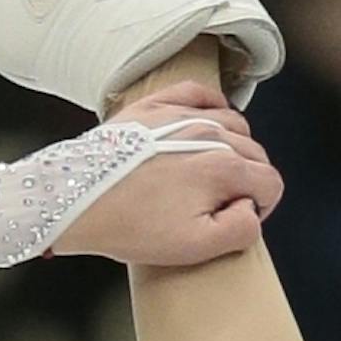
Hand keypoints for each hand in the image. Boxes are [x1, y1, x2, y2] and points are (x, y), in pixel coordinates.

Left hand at [51, 81, 284, 265]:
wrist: (71, 203)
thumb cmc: (128, 227)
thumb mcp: (194, 246)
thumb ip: (241, 229)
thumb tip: (251, 208)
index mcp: (224, 168)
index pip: (269, 182)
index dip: (260, 206)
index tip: (238, 217)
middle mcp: (208, 134)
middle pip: (254, 152)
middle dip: (246, 178)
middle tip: (219, 201)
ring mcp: (179, 115)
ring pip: (232, 123)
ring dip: (232, 145)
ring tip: (211, 170)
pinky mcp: (151, 107)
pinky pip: (196, 93)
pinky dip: (209, 105)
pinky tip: (206, 122)